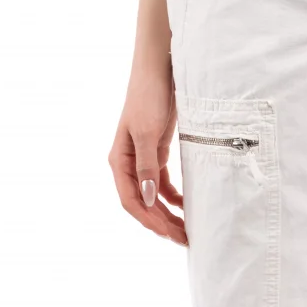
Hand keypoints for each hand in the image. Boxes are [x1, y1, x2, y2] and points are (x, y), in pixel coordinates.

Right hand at [108, 60, 187, 245]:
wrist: (159, 68)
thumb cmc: (149, 95)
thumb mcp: (147, 132)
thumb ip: (147, 167)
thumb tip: (147, 201)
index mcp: (120, 160)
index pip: (131, 201)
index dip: (149, 221)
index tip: (169, 234)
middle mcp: (128, 163)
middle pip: (143, 202)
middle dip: (161, 222)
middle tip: (184, 238)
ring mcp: (143, 157)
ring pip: (153, 195)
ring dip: (168, 212)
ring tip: (186, 228)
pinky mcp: (157, 149)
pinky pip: (162, 181)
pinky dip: (173, 195)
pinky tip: (185, 205)